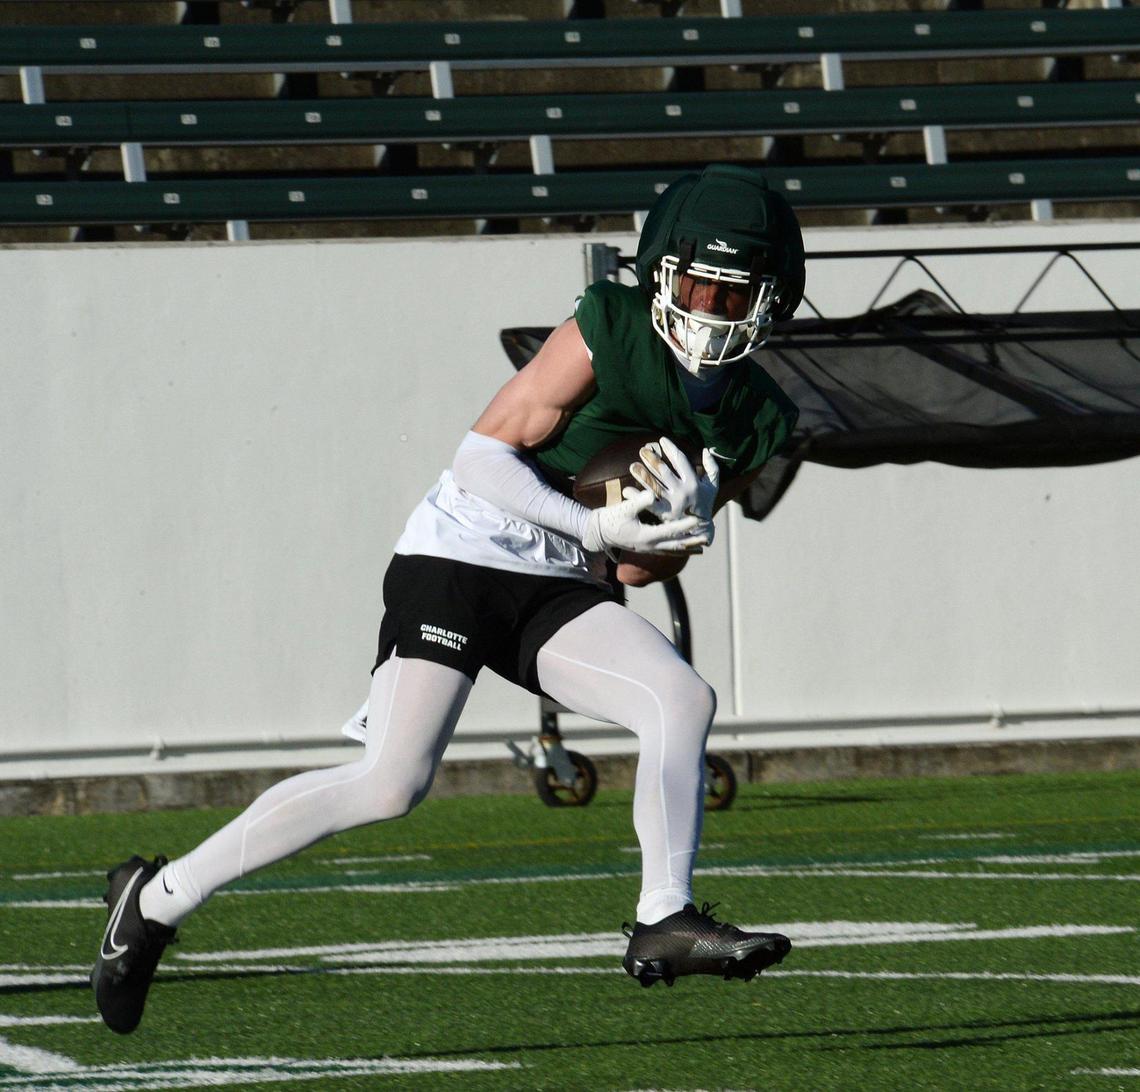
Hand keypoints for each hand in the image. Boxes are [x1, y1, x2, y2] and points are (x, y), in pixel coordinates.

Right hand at [582, 488, 711, 556]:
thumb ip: (639, 501)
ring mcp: (648, 549)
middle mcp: (649, 545)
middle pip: (675, 545)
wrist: (598, 532)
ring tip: (702, 547)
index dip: (683, 526)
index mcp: (645, 536)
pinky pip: (666, 551)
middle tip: (706, 538)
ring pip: (672, 551)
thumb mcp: (624, 509)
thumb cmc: (611, 518)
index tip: (696, 520)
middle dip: (691, 542)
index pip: (669, 531)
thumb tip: (652, 494)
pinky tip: (686, 549)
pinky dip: (678, 550)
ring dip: (687, 548)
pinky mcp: (647, 548)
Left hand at [630, 437, 720, 522]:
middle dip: (652, 459)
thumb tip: (707, 450)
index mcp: (693, 482)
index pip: (680, 460)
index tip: (662, 440)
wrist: (700, 530)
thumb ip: (712, 467)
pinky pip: (648, 503)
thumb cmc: (705, 504)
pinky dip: (637, 496)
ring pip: (654, 486)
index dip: (671, 449)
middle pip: (664, 471)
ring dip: (642, 475)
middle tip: (642, 450)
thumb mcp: (712, 486)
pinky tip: (627, 490)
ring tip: (632, 466)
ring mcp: (672, 503)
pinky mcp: (664, 514)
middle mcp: (682, 491)